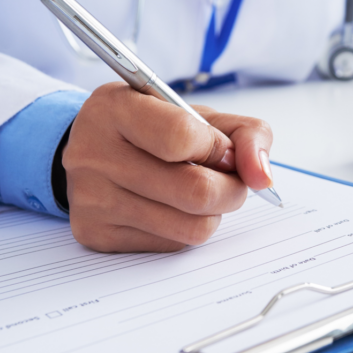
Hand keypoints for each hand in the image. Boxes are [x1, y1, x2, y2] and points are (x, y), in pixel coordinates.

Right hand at [62, 82, 273, 252]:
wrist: (90, 150)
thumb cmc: (152, 127)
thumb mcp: (196, 113)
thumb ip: (243, 133)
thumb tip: (262, 176)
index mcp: (116, 108)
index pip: (182, 137)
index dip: (218, 148)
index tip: (224, 150)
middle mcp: (95, 153)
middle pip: (195, 192)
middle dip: (232, 189)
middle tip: (231, 180)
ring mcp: (92, 198)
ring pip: (191, 227)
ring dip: (213, 212)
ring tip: (203, 192)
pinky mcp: (97, 235)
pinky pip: (172, 244)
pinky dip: (186, 227)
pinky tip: (173, 207)